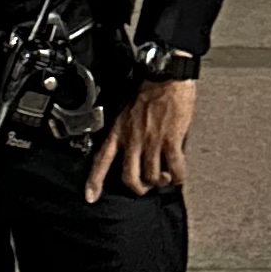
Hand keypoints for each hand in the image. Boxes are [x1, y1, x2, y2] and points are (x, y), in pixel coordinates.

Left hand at [85, 77, 196, 201]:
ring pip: (152, 177)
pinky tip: (179, 175)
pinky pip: (175, 169)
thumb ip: (128, 132)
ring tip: (166, 176)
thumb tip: (136, 150)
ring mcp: (151, 140)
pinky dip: (178, 177)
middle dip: (139, 188)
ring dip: (161, 181)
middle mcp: (132, 138)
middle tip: (147, 186)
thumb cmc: (148, 88)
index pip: (101, 159)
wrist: (165, 74)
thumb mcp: (126, 111)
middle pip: (129, 178)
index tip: (91, 197)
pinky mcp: (170, 139)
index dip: (94, 181)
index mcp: (118, 130)